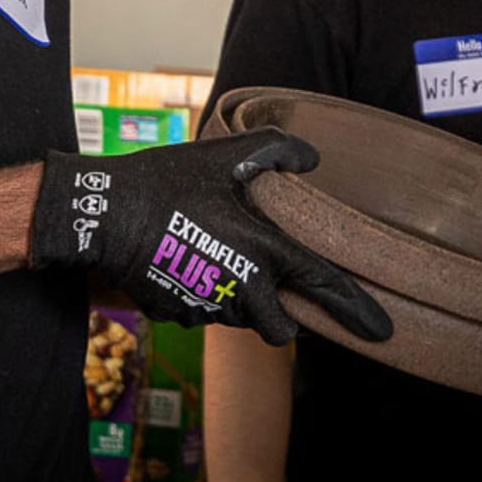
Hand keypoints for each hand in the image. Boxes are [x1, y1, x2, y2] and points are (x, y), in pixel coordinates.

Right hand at [29, 128, 392, 345]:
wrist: (101, 214)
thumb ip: (273, 149)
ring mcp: (206, 307)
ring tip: (216, 259)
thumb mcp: (219, 155)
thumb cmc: (162, 182)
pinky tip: (186, 265)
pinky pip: (205, 316)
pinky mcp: (177, 315)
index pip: (321, 286)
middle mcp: (240, 288)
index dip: (355, 311)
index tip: (380, 332)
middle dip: (283, 314)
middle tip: (266, 280)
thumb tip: (312, 160)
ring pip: (242, 322)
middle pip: (282, 328)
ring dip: (241, 303)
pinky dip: (204, 298)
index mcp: (260, 250)